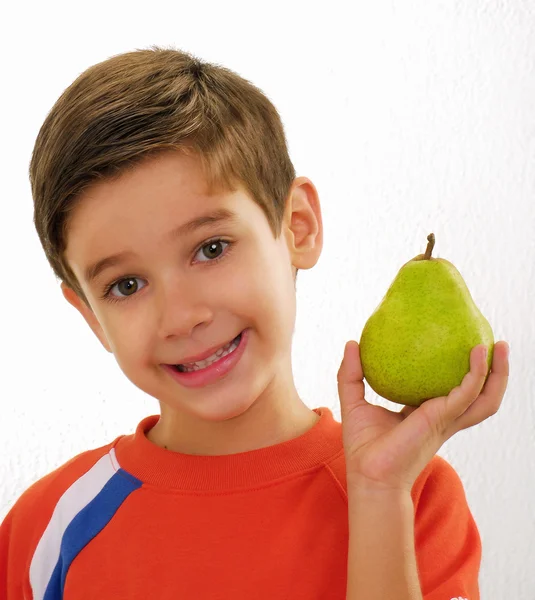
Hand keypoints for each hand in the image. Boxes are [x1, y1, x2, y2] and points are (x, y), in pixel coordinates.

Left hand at [337, 341, 509, 492]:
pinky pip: (466, 395)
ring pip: (484, 398)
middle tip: (496, 344)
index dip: (460, 372)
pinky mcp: (441, 420)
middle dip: (494, 372)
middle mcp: (442, 417)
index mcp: (426, 413)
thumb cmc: (362, 446)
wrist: (369, 475)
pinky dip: (476, 375)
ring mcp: (445, 421)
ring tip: (501, 346)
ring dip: (498, 374)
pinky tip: (477, 355)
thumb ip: (352, 373)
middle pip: (479, 395)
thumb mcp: (354, 401)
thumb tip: (352, 342)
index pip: (450, 390)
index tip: (462, 346)